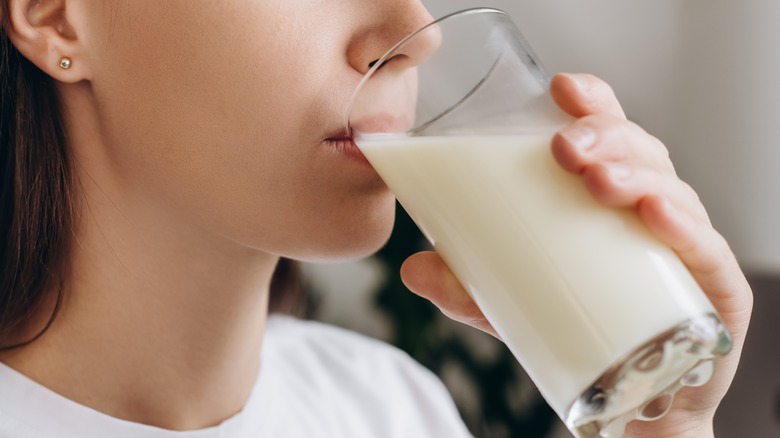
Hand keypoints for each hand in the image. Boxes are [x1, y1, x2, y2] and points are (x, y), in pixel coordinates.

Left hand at [400, 73, 752, 436]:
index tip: (561, 88)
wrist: (637, 399)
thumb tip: (413, 269)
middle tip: (564, 147)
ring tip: (596, 179)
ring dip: (635, 175)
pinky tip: (654, 217)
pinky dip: (683, 229)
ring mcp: (685, 247)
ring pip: (671, 190)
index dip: (592, 103)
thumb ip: (467, 286)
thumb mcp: (514, 303)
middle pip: (638, 151)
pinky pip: (706, 252)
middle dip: (604, 136)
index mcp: (608, 197)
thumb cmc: (581, 327)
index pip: (609, 133)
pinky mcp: (714, 292)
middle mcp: (652, 209)